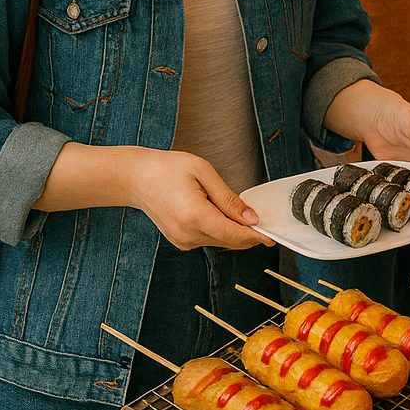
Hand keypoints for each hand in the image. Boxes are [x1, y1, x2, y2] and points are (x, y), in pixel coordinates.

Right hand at [127, 149, 273, 251]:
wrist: (135, 178)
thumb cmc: (167, 169)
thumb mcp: (204, 173)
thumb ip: (229, 199)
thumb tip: (251, 218)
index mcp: (195, 217)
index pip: (235, 235)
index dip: (257, 236)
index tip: (273, 235)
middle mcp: (188, 234)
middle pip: (230, 241)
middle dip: (249, 232)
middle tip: (263, 218)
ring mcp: (182, 241)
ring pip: (221, 241)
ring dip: (234, 230)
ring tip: (235, 208)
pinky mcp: (180, 241)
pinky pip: (209, 239)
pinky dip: (221, 229)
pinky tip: (219, 212)